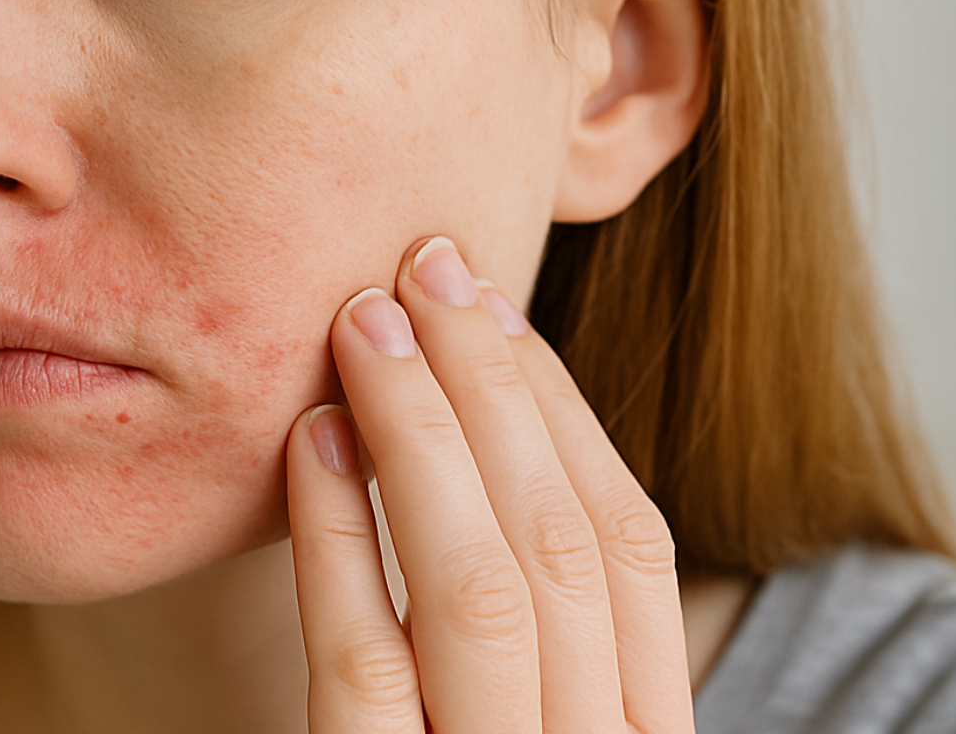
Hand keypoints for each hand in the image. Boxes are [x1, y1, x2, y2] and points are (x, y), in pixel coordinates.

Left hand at [285, 236, 693, 733]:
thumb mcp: (536, 716)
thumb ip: (540, 630)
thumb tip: (484, 428)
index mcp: (643, 732)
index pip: (631, 547)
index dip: (563, 411)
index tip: (496, 308)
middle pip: (556, 542)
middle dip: (491, 385)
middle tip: (422, 267)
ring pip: (475, 588)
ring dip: (419, 431)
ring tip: (364, 323)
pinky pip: (364, 664)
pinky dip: (338, 539)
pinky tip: (312, 440)